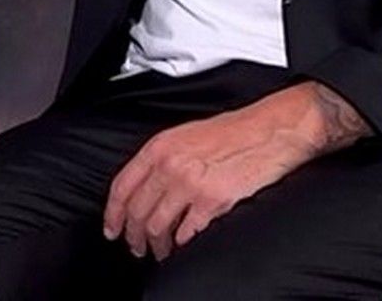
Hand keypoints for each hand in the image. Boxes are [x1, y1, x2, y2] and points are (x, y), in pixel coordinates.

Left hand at [102, 83, 368, 260]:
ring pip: (158, 226)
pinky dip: (182, 245)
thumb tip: (145, 188)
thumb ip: (161, 160)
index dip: (112, 214)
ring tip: (160, 251)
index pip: (122, 187)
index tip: (111, 228)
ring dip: (156, 245)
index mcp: (160, 147)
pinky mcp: (213, 201)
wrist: (269, 130)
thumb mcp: (185, 136)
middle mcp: (170, 165)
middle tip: (136, 246)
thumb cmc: (232, 132)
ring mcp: (190, 184)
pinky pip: (187, 233)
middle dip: (133, 235)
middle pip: (137, 211)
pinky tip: (184, 246)